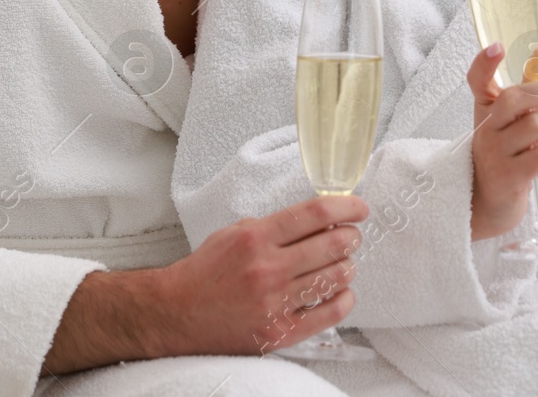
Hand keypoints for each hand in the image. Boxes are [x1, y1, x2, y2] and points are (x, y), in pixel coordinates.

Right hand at [156, 195, 368, 356]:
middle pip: (332, 244)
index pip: (315, 213)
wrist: (177, 313)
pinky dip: (343, 299)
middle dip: (351, 236)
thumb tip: (317, 219)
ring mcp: (275, 302)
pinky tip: (341, 292)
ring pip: (335, 277)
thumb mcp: (235, 233)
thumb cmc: (206, 272)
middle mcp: (268, 268)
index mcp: (256, 238)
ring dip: (347, 266)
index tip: (359, 208)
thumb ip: (274, 226)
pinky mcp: (279, 331)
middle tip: (351, 236)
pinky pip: (327, 314)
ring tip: (342, 263)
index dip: (346, 206)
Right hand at [466, 43, 537, 241]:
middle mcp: (486, 129)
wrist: (482, 204)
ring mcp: (496, 154)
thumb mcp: (508, 123)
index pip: (477, 81)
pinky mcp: (510, 178)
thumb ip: (525, 93)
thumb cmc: (502, 156)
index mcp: (485, 111)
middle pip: (514, 98)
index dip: (485, 62)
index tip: (497, 46)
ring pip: (536, 124)